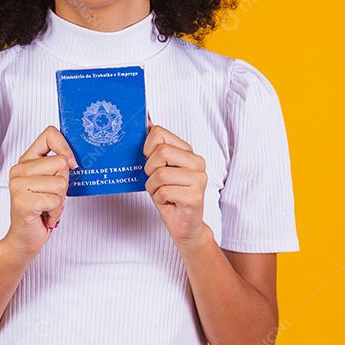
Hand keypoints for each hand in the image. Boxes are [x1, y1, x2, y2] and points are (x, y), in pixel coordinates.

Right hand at [2, 125, 77, 259]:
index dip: (65, 147)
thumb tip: (73, 159)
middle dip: (64, 184)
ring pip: (60, 183)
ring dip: (60, 200)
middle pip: (61, 162)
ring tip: (47, 206)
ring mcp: (18, 185)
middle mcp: (19, 170)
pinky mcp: (22, 201)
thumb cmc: (40, 209)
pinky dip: (55, 211)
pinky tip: (44, 215)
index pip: (49, 135)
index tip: (71, 163)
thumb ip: (57, 166)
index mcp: (26, 161)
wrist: (24, 238)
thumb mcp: (50, 182)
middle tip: (51, 196)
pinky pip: (55, 200)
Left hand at [143, 113, 208, 246]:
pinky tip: (169, 202)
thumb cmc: (170, 196)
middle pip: (161, 151)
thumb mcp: (159, 168)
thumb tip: (145, 118)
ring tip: (163, 193)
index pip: (159, 133)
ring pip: (160, 174)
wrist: (185, 226)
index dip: (147, 148)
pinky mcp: (195, 196)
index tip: (150, 160)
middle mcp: (197, 162)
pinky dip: (159, 199)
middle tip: (156, 181)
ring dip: (154, 187)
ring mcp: (199, 179)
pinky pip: (164, 192)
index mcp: (188, 152)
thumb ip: (155, 146)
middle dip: (150, 169)